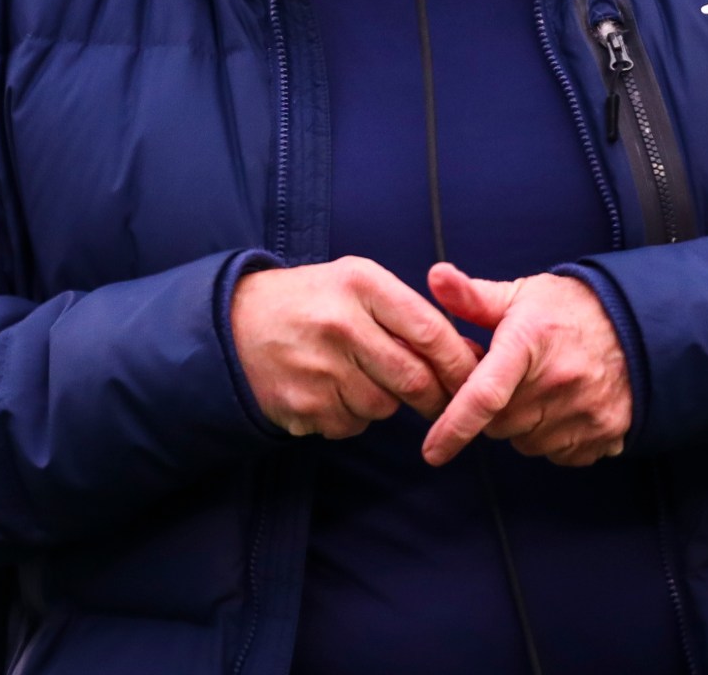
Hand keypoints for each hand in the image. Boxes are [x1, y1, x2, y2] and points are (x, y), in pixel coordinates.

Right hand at [231, 257, 482, 438]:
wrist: (232, 324)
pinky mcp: (303, 404)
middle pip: (413, 379)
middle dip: (435, 398)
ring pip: (384, 406)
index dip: (459, 362)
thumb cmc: (309, 302)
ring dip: (384, 402)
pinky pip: (351, 424)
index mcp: (360, 284)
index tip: (475, 378)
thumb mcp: (353, 282)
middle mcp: (340, 324)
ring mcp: (319, 368)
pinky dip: (351, 416)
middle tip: (440, 402)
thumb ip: (402, 312)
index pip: (430, 330)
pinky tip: (329, 391)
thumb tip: (461, 356)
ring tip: (357, 377)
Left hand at [420, 263, 632, 467]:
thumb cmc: (571, 309)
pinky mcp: (606, 433)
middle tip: (510, 382)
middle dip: (493, 411)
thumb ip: (473, 296)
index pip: (484, 393)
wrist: (640, 323)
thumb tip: (435, 277)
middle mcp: (559, 381)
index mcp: (529, 342)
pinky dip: (553, 438)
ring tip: (541, 389)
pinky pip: (559, 454)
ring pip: (527, 442)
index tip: (432, 451)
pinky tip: (564, 407)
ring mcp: (586, 411)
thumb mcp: (522, 295)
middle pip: (499, 424)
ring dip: (523, 426)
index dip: (454, 426)